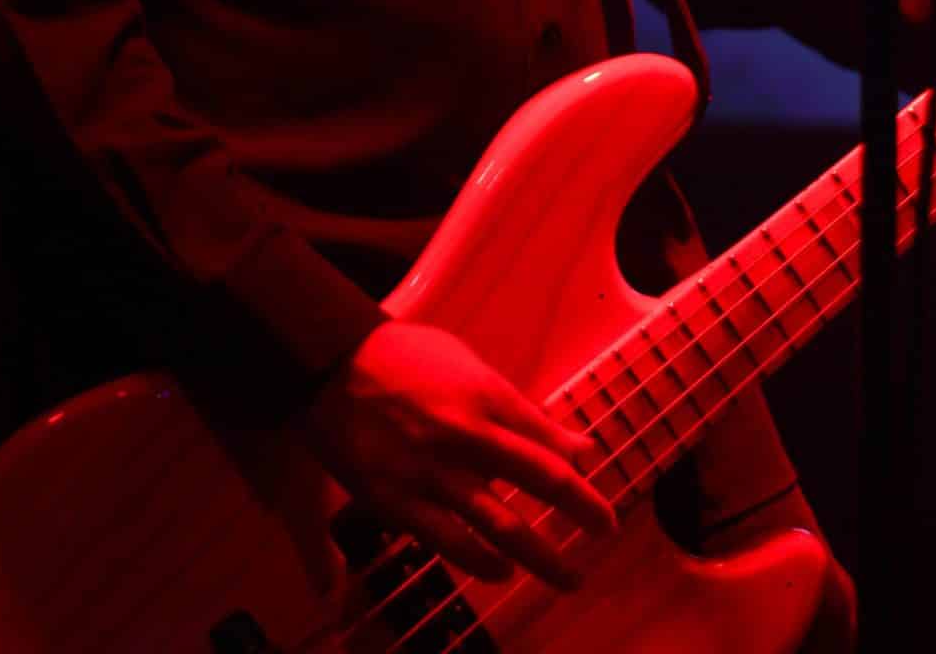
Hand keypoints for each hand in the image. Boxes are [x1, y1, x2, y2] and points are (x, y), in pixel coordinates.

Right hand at [299, 319, 617, 592]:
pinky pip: (450, 543)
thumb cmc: (403, 357)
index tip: (598, 494)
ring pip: (502, 526)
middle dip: (583, 510)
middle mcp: (467, 435)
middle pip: (542, 480)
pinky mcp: (399, 502)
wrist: (329, 365)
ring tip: (568, 577)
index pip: (549, 444)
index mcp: (484, 396)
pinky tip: (500, 572)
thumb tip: (566, 443)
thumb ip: (515, 407)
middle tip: (605, 531)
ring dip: (543, 557)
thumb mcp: (466, 363)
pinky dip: (481, 562)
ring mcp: (433, 473)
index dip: (581, 476)